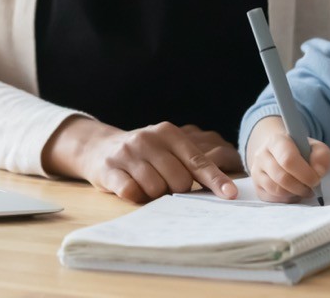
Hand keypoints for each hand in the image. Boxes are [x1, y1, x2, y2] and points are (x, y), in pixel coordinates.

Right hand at [43, 117, 237, 202]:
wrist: (99, 146)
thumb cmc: (144, 153)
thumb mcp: (166, 148)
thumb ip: (189, 163)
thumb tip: (221, 189)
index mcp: (169, 133)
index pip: (197, 161)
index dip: (214, 180)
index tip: (230, 195)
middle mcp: (149, 139)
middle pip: (178, 180)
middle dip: (176, 190)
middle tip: (164, 184)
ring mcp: (128, 153)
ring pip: (155, 188)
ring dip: (154, 194)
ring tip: (146, 184)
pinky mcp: (109, 169)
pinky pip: (131, 192)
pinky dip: (136, 196)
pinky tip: (131, 187)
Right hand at [244, 116, 329, 202]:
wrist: (281, 154)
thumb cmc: (300, 152)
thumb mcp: (315, 148)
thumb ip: (322, 156)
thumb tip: (318, 172)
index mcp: (276, 141)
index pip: (288, 159)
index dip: (305, 173)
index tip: (316, 179)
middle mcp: (261, 155)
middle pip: (282, 178)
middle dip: (301, 186)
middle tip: (312, 187)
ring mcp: (256, 172)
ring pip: (276, 191)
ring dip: (295, 194)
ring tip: (304, 189)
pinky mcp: (257, 188)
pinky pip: (273, 200)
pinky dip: (287, 200)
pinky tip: (294, 193)